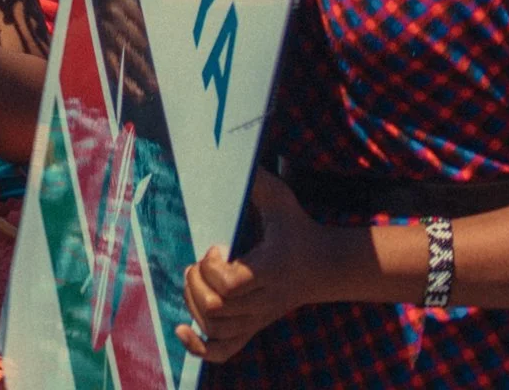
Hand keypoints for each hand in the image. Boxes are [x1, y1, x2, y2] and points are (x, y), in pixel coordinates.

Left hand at [178, 171, 327, 362]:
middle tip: (200, 263)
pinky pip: (223, 351)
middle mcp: (264, 300)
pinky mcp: (253, 328)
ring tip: (196, 281)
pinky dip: (198, 347)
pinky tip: (183, 329)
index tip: (217, 245)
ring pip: (215, 330)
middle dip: (196, 283)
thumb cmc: (296, 228)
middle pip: (216, 309)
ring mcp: (258, 318)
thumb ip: (255, 181)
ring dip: (193, 305)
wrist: (326, 266)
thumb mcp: (281, 199)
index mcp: (270, 269)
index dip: (212, 266)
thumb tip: (230, 156)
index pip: (230, 284)